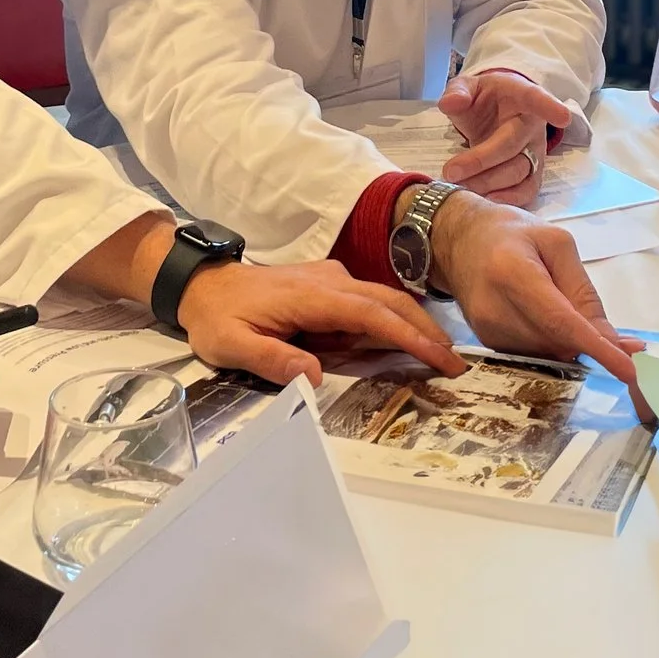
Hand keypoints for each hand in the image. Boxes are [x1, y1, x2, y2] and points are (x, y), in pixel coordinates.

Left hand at [175, 259, 466, 387]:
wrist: (203, 285)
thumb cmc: (218, 318)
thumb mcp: (232, 345)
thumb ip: (273, 359)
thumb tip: (316, 377)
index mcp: (312, 296)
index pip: (372, 314)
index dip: (409, 336)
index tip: (439, 357)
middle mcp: (330, 282)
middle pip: (390, 302)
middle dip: (426, 330)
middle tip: (455, 362)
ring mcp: (331, 280)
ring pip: (385, 299)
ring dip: (415, 324)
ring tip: (442, 355)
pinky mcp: (329, 286)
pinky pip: (370, 303)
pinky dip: (395, 320)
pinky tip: (409, 341)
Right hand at [428, 191, 650, 420]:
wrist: (459, 240)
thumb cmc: (512, 233)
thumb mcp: (556, 243)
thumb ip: (583, 291)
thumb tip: (611, 340)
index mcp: (512, 273)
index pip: (561, 321)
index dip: (597, 348)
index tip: (629, 370)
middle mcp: (494, 310)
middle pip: (558, 342)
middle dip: (594, 345)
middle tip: (627, 343)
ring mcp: (486, 332)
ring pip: (550, 354)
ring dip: (574, 345)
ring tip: (578, 317)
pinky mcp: (487, 344)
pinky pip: (535, 354)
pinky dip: (555, 345)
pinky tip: (556, 324)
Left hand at [436, 69, 571, 204]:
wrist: (494, 112)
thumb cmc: (484, 98)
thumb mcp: (468, 86)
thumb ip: (458, 91)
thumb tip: (451, 102)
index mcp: (521, 96)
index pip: (536, 98)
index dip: (549, 107)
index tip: (562, 117)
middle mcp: (533, 125)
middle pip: (512, 144)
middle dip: (481, 160)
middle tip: (451, 171)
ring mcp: (536, 151)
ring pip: (518, 171)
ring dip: (488, 182)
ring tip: (460, 186)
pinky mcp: (532, 173)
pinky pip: (526, 190)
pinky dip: (508, 199)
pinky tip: (486, 201)